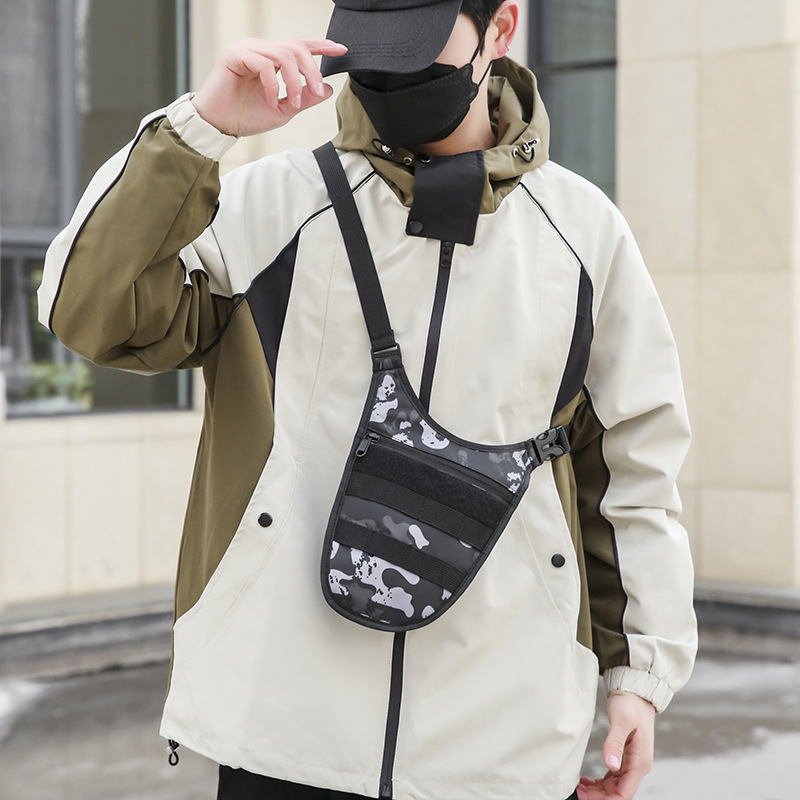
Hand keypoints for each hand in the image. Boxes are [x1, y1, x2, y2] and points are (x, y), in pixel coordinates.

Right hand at [191, 38, 346, 136]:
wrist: (220, 126)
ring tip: (292, 103)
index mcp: (272, 59)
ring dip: (295, 81)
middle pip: (297, 47)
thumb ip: (304, 99)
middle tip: (318, 92)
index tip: (341, 50)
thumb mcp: (284, 110)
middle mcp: (260, 49)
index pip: (300, 45)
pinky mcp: (234, 54)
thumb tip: (327, 89)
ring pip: (283, 54)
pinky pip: (264, 64)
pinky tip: (271, 101)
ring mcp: (247, 49)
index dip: (322, 46)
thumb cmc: (245, 117)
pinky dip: (273, 85)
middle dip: (312, 70)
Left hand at [576, 691, 655, 799]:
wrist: (636, 690)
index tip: (585, 798)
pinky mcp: (625, 756)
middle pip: (617, 793)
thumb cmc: (630, 703)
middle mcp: (638, 766)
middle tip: (575, 793)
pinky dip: (599, 783)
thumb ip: (615, 743)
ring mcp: (631, 762)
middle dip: (597, 797)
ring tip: (576, 788)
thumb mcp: (621, 721)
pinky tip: (585, 781)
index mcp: (640, 762)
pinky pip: (612, 777)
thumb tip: (611, 766)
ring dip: (596, 791)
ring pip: (613, 786)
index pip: (624, 794)